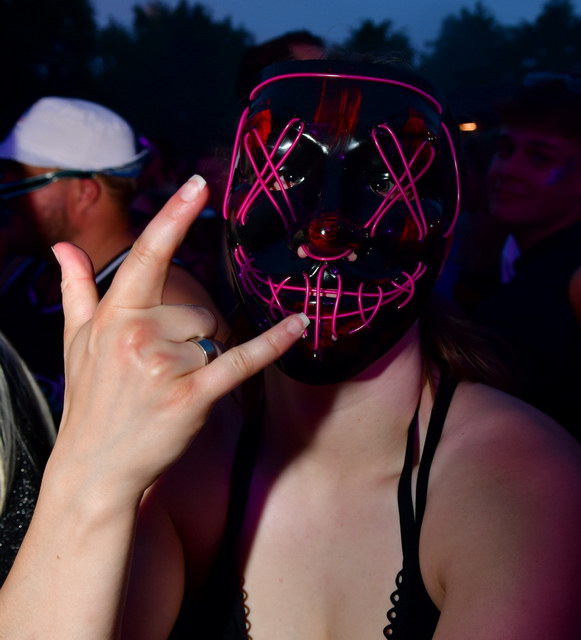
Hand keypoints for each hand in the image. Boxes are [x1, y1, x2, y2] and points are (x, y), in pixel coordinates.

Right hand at [51, 175, 307, 501]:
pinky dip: (273, 344)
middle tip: (159, 369)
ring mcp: (166, 367)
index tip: (199, 185)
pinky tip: (298, 325)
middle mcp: (138, 336)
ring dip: (202, 359)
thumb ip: (76, 290)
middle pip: (198, 309)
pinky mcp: (194, 396)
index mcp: (114, 316)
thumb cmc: (91, 401)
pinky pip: (243, 361)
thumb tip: (65, 249)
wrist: (96, 467)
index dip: (175, 217)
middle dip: (190, 334)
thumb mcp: (77, 341)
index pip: (148, 256)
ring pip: (214, 338)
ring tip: (169, 387)